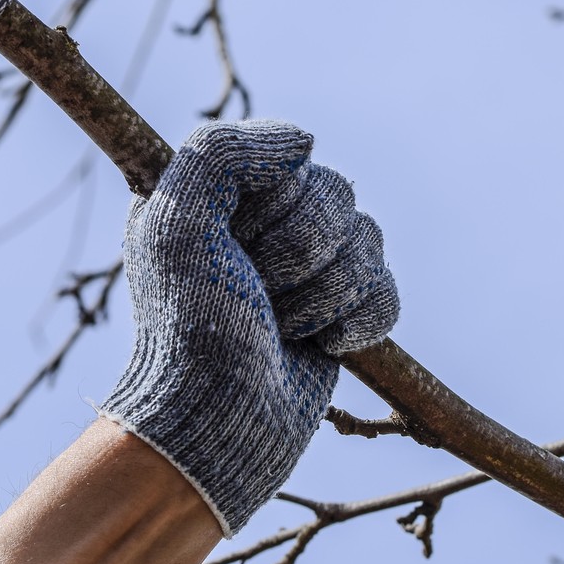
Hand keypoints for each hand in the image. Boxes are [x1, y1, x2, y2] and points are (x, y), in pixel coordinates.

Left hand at [98, 120, 397, 535]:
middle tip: (258, 293)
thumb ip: (222, 153)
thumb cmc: (189, 327)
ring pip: (369, 241)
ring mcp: (307, 272)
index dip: (272, 207)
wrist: (218, 422)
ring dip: (326, 293)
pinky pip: (387, 291)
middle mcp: (266, 226)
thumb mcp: (175, 225)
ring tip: (281, 325)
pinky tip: (322, 345)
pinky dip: (360, 321)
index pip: (292, 161)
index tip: (234, 244)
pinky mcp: (341, 316)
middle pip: (338, 196)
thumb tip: (306, 142)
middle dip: (301, 254)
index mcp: (221, 196)